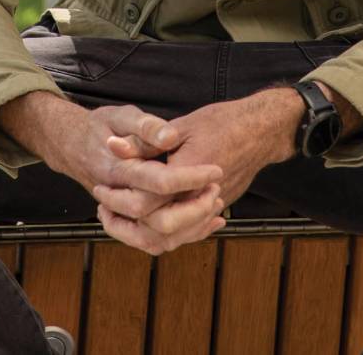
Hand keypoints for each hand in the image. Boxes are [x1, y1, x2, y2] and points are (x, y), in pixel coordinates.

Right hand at [0, 90, 223, 249]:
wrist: (71, 146)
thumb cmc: (99, 127)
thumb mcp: (121, 115)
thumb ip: (146, 126)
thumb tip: (170, 136)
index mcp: (118, 169)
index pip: (158, 181)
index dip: (190, 177)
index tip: (215, 169)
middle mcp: (118, 198)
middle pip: (159, 220)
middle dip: (194, 209)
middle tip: (216, 188)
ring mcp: (121, 215)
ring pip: (158, 239)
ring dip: (191, 228)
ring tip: (216, 204)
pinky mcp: (128, 222)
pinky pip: (154, 242)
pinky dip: (183, 236)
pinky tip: (209, 221)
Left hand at [96, 87, 304, 252]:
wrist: (261, 131)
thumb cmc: (222, 122)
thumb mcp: (180, 126)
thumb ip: (144, 141)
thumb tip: (111, 145)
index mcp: (187, 176)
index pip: (146, 204)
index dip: (119, 200)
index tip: (101, 189)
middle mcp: (199, 198)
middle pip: (158, 231)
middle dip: (127, 225)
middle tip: (105, 209)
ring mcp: (210, 207)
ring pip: (173, 238)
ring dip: (144, 233)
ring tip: (120, 217)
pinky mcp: (216, 209)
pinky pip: (188, 232)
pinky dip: (167, 231)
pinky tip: (150, 219)